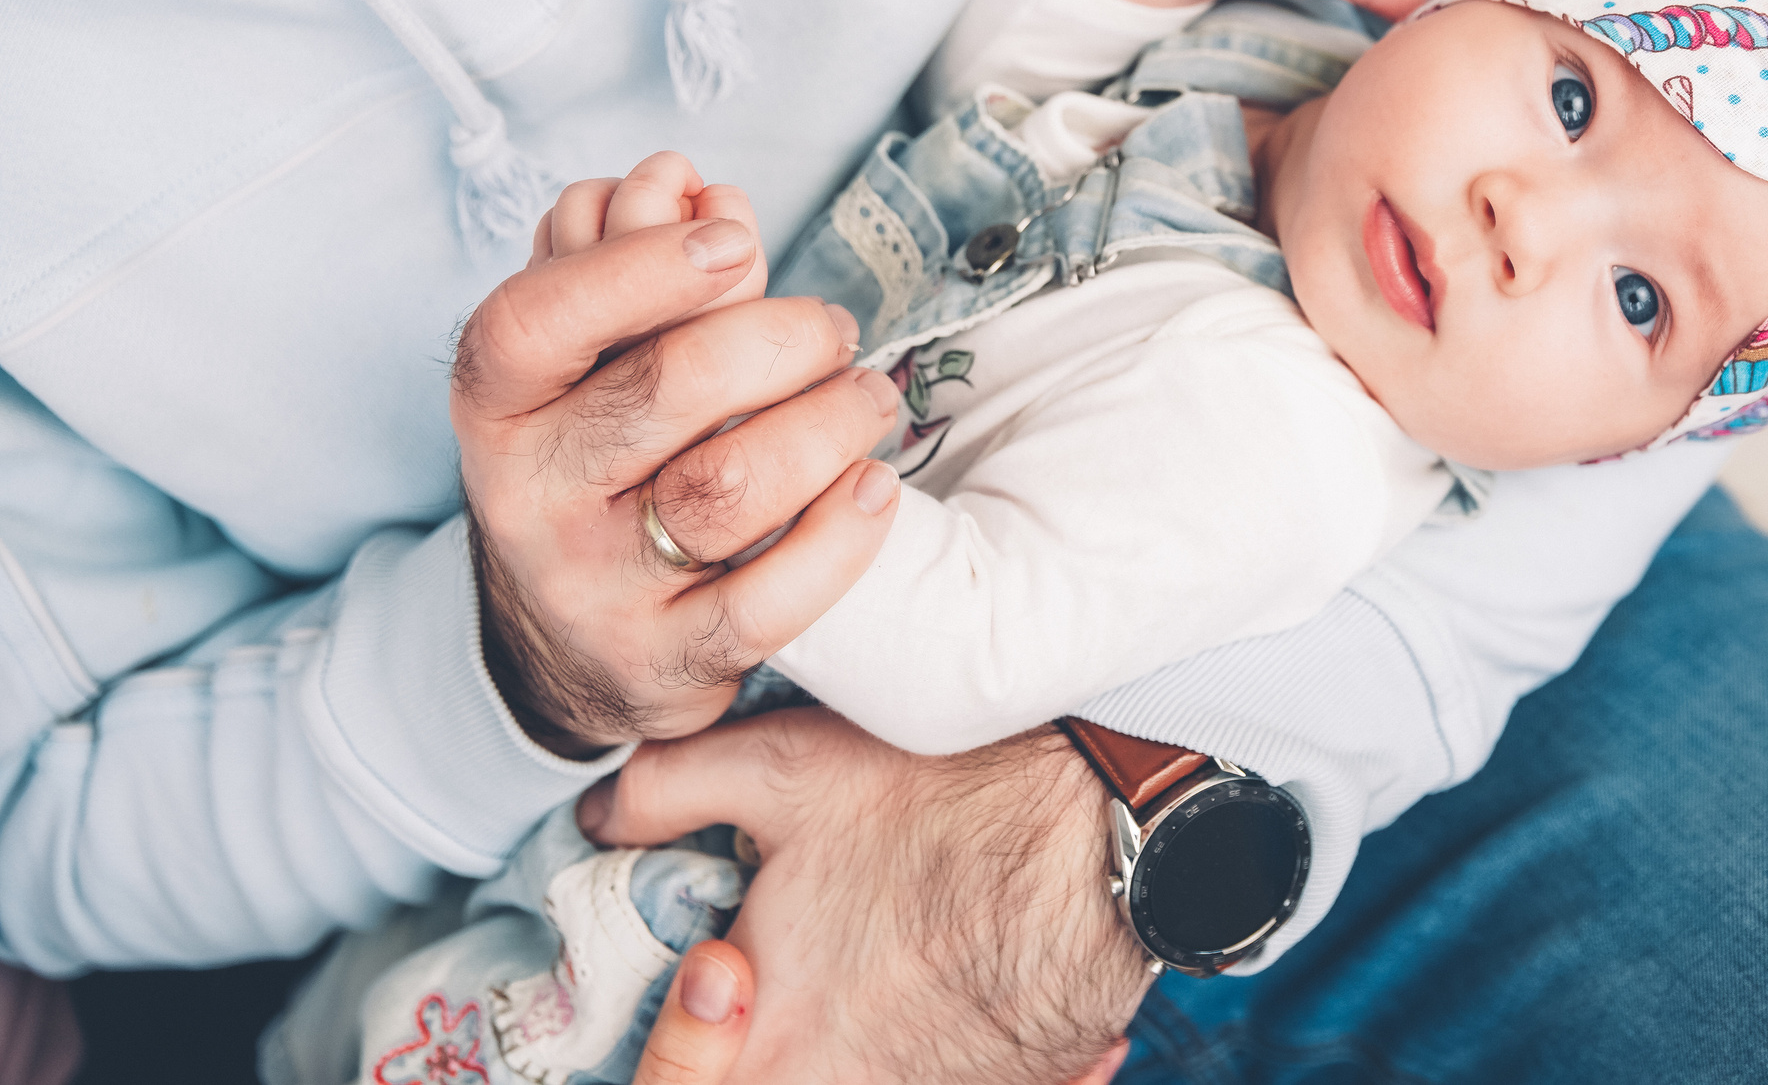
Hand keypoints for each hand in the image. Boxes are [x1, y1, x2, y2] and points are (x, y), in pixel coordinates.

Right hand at [456, 158, 907, 755]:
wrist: (564, 646)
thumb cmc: (600, 460)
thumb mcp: (587, 360)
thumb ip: (630, 262)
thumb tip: (692, 185)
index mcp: (498, 404)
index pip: (536, 320)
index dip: (640, 268)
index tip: (735, 239)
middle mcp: (528, 497)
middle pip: (666, 388)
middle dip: (779, 337)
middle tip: (833, 328)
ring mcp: (594, 587)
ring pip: (730, 487)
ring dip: (827, 423)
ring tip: (866, 396)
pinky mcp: (664, 662)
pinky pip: (770, 602)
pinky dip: (841, 536)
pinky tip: (874, 486)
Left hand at [582, 709, 1152, 1083]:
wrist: (1111, 832)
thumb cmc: (948, 799)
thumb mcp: (781, 768)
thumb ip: (666, 796)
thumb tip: (601, 818)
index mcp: (772, 1056)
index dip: (676, 1048)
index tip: (714, 968)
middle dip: (769, 1049)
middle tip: (796, 968)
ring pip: (869, 1078)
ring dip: (869, 1040)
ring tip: (902, 962)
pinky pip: (951, 1076)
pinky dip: (952, 1043)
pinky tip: (978, 977)